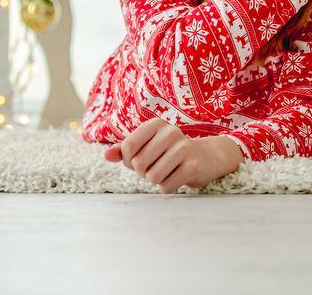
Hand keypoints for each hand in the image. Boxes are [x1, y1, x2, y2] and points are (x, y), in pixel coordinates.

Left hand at [103, 117, 243, 193]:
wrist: (205, 158)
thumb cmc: (168, 152)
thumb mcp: (146, 146)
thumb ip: (124, 150)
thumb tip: (106, 155)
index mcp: (156, 124)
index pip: (127, 147)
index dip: (128, 160)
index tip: (140, 158)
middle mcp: (171, 131)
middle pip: (138, 164)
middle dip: (143, 172)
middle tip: (156, 166)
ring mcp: (184, 148)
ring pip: (152, 177)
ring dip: (156, 180)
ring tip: (167, 171)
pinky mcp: (193, 166)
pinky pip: (166, 187)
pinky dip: (167, 187)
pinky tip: (177, 177)